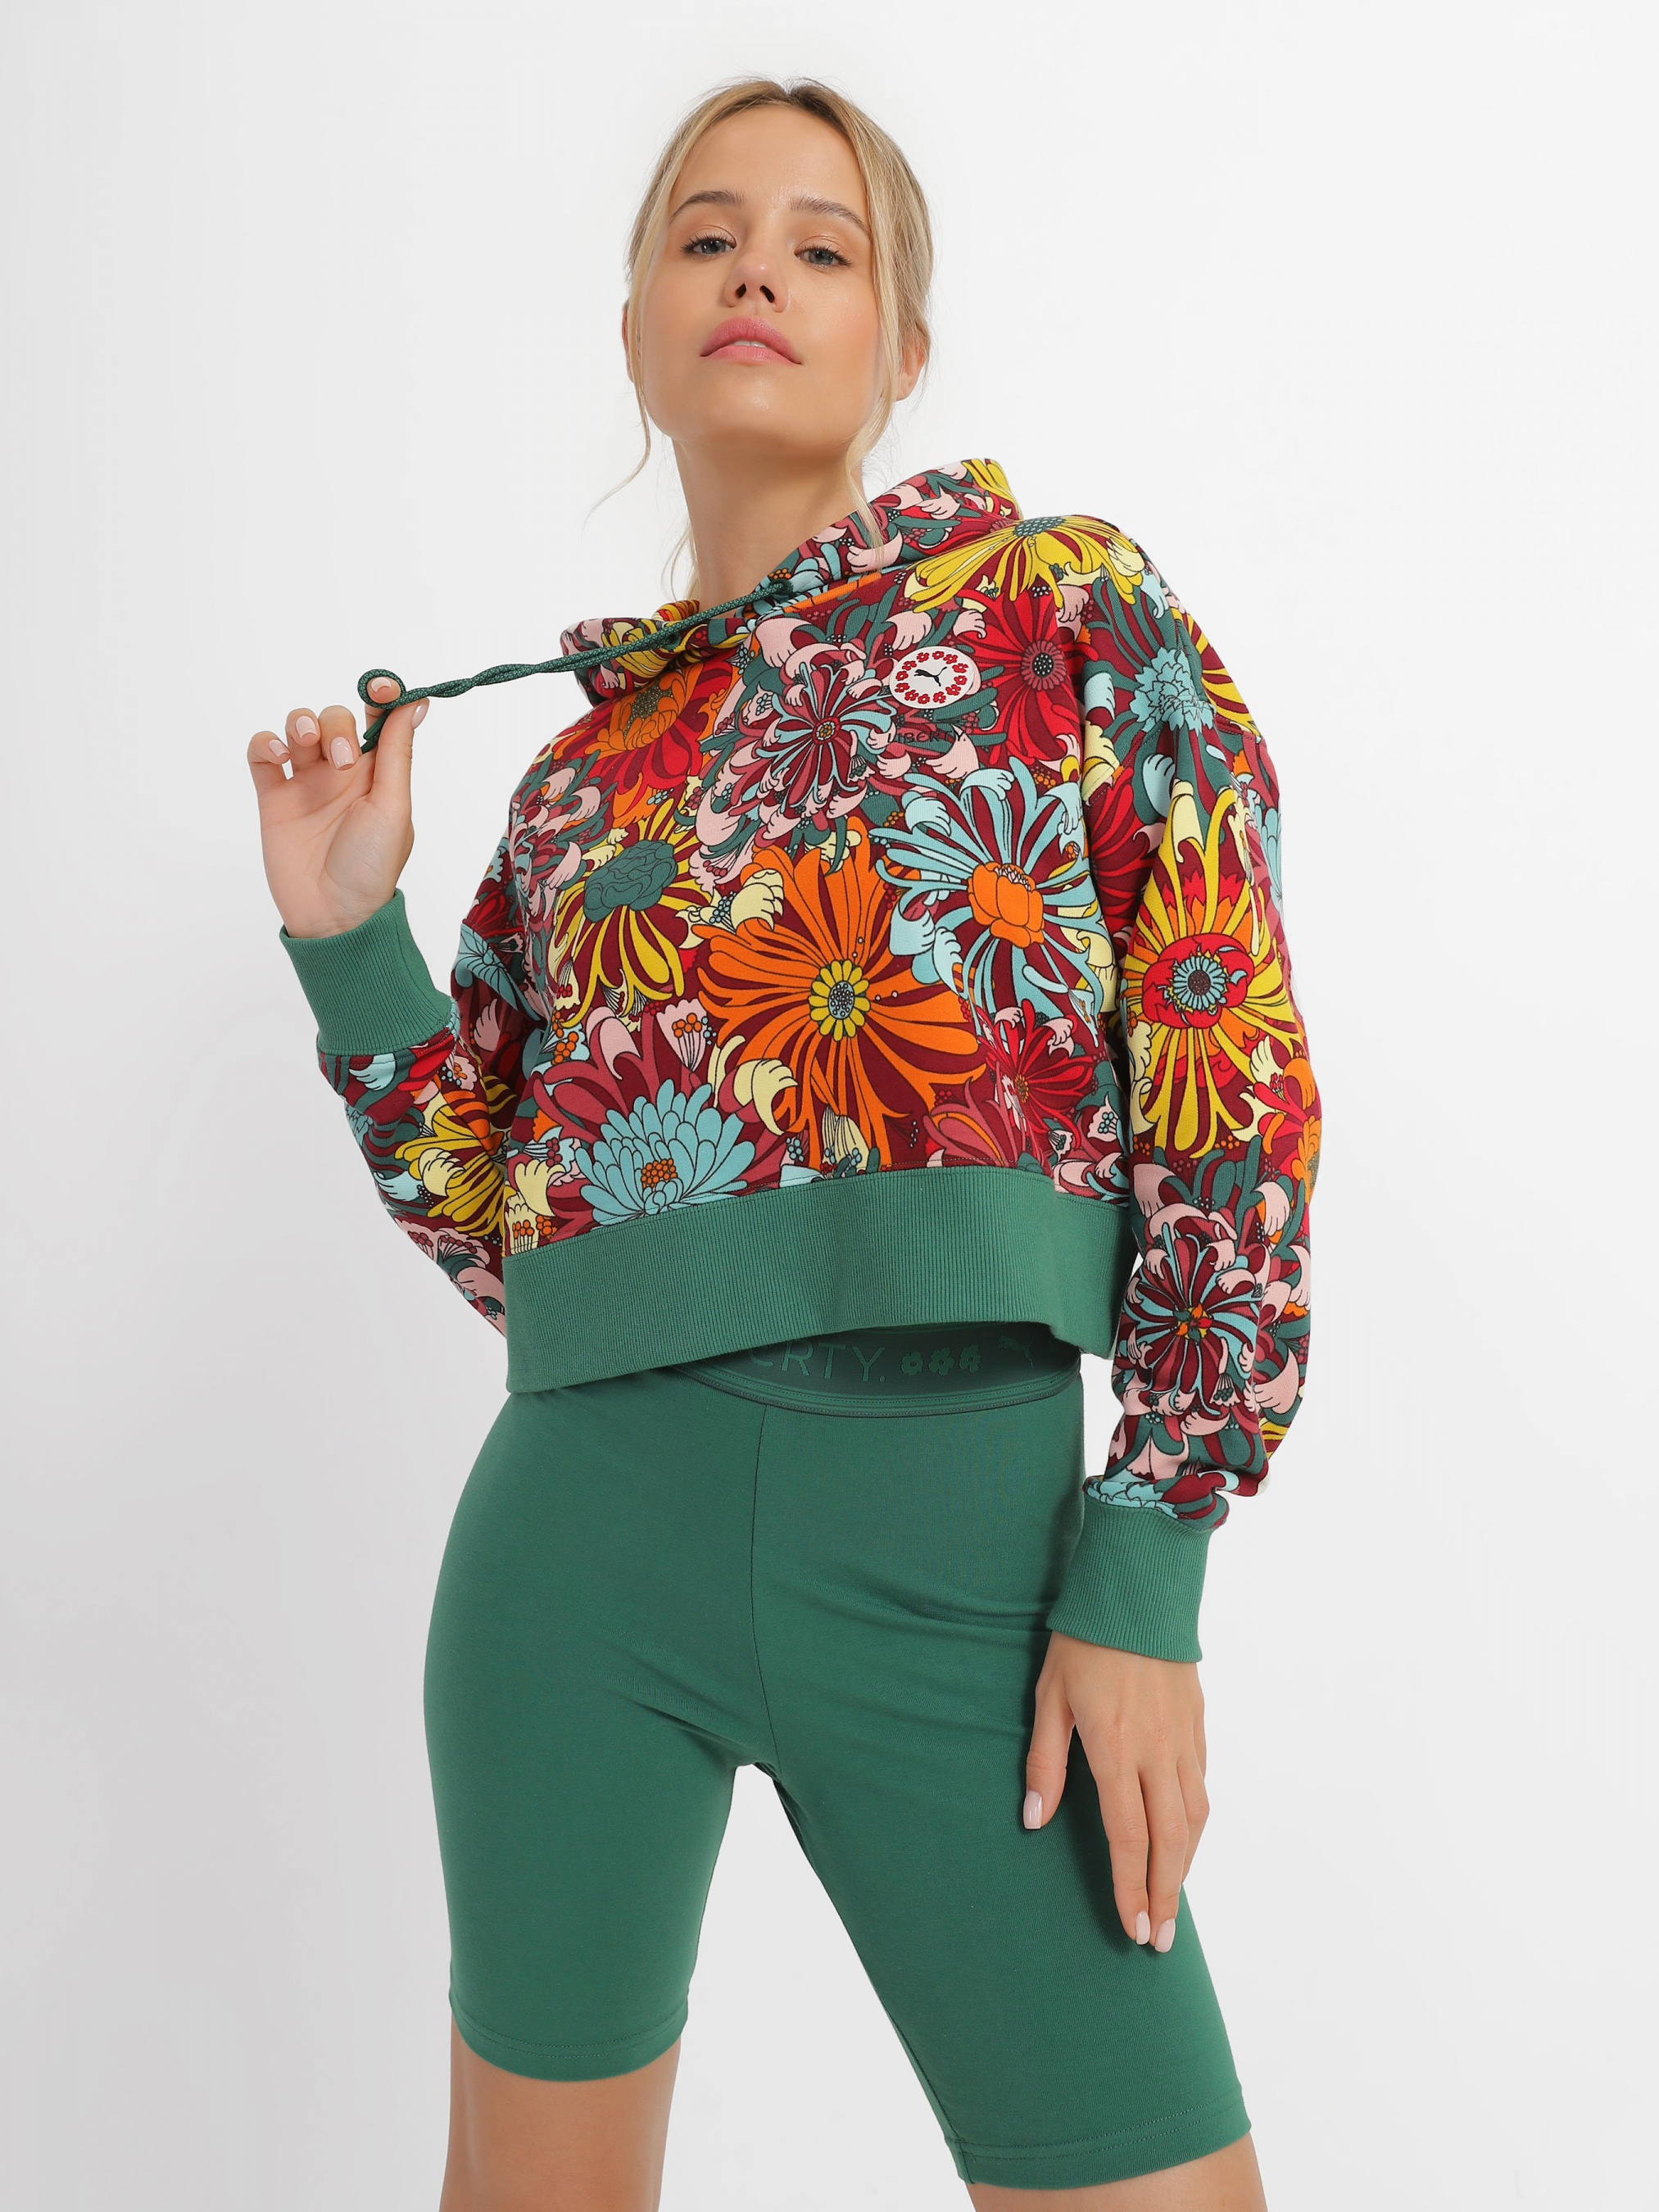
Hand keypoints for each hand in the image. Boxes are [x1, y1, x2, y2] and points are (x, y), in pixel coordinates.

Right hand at [246, 675, 427, 938]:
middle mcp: (342, 772)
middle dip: (336, 725)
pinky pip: (263, 752)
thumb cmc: (372, 867)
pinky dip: (266, 742)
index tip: (379, 687)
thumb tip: (415, 703)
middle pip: (334, 718)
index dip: (379, 694)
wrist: (332, 913)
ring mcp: (306, 782)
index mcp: (379, 773)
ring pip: (298, 726)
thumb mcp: (393, 806)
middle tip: (344, 761)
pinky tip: (279, 755)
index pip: (378, 718)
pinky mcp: (273, 796)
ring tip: (304, 748)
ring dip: (301, 724)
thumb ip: (397, 753)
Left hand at [1023, 1633, 1207, 1952]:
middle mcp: (1159, 1750)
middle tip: (1159, 1940)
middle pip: (1171, 1841)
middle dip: (1166, 1896)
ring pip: (1195, 1817)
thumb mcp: (1049, 1696)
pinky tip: (1183, 1837)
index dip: (1132, 1888)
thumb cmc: (1084, 1639)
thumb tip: (1033, 1822)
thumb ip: (1045, 1762)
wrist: (1138, 1586)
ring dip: (1186, 1865)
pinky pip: (1201, 1784)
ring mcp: (1184, 1737)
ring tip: (1172, 1900)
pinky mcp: (1198, 1721)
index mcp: (1117, 1748)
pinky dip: (1194, 1822)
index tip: (1134, 1928)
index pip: (1129, 1837)